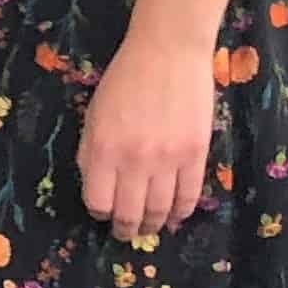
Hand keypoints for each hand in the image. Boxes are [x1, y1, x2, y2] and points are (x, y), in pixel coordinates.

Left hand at [77, 35, 214, 240]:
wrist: (167, 53)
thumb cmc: (124, 79)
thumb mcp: (94, 113)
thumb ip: (91, 150)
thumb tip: (95, 184)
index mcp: (102, 148)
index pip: (98, 200)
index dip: (99, 212)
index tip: (102, 212)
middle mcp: (134, 160)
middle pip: (129, 212)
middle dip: (125, 229)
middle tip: (125, 234)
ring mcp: (168, 160)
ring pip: (160, 210)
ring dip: (152, 225)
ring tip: (148, 229)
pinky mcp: (196, 156)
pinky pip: (189, 197)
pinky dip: (180, 213)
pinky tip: (174, 217)